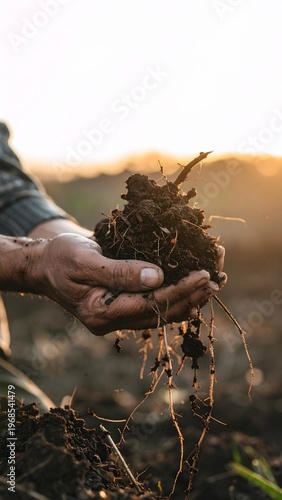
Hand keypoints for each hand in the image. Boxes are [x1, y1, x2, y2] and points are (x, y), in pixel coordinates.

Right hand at [30, 234, 225, 335]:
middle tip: (218, 278)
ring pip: (161, 312)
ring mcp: (117, 317)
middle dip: (192, 295)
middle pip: (161, 313)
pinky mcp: (122, 307)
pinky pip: (154, 305)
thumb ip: (119, 271)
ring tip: (214, 282)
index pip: (150, 305)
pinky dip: (175, 295)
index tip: (204, 274)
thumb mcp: (84, 259)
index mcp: (101, 313)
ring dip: (189, 298)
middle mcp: (112, 321)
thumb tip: (157, 277)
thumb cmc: (59, 258)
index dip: (180, 290)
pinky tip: (193, 287)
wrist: (44, 265)